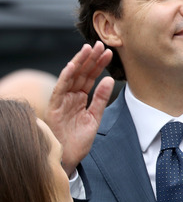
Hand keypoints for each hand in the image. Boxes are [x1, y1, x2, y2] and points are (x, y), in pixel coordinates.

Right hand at [46, 42, 114, 175]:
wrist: (69, 157)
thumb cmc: (80, 140)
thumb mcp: (95, 117)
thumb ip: (100, 98)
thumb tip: (109, 80)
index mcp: (80, 98)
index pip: (90, 77)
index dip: (99, 64)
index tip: (109, 53)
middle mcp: (70, 96)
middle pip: (81, 73)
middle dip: (91, 59)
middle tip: (101, 44)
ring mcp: (62, 100)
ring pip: (71, 77)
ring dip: (79, 62)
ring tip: (88, 49)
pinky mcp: (55, 107)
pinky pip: (60, 89)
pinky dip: (66, 77)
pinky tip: (72, 66)